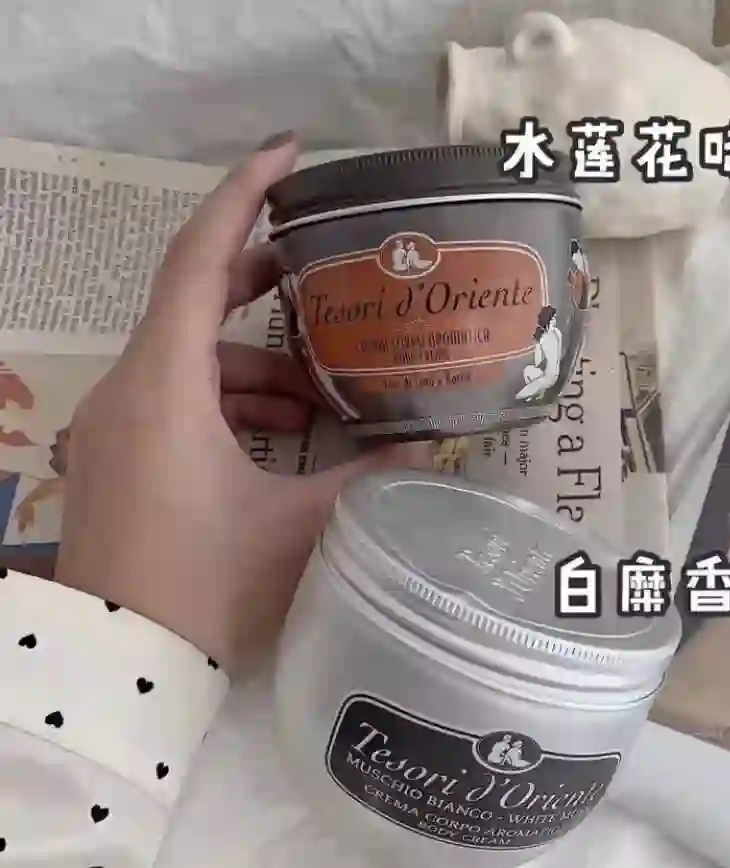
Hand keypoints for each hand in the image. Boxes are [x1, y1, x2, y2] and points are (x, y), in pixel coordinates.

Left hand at [56, 134, 427, 673]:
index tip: (290, 156)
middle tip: (323, 275)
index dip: (244, 196)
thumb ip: (370, 480)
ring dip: (255, 368)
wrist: (120, 667)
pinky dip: (228, 404)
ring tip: (322, 402)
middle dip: (261, 283)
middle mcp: (128, 387)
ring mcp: (114, 424)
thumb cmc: (206, 585)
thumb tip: (433, 450)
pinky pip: (175, 400)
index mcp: (166, 384)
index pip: (199, 261)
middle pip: (193, 302)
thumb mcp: (299, 528)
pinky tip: (279, 442)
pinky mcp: (116, 458)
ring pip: (190, 362)